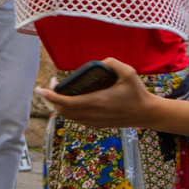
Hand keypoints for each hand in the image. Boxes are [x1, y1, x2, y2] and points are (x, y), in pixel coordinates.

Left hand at [41, 58, 161, 130]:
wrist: (146, 113)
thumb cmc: (137, 93)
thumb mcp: (128, 72)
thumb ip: (112, 63)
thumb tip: (99, 63)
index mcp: (97, 101)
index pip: (66, 102)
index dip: (51, 96)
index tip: (41, 89)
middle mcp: (93, 114)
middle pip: (63, 111)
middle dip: (53, 99)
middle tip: (52, 85)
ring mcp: (94, 121)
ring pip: (68, 116)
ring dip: (60, 105)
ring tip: (60, 91)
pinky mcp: (97, 125)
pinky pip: (77, 119)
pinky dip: (69, 110)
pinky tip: (73, 100)